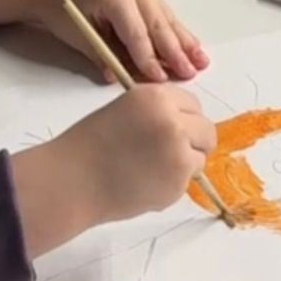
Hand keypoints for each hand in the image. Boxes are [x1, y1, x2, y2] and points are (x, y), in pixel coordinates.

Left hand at [0, 0, 208, 82]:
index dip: (148, 58)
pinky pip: (165, 15)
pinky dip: (178, 33)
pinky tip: (193, 47)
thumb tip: (123, 79)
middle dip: (174, 52)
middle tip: (188, 73)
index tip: (160, 80)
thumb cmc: (64, 10)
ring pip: (166, 19)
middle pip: (158, 24)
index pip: (136, 32)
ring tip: (201, 62)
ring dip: (185, 42)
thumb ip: (105, 57)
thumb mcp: (80, 36)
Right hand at [11, 85, 216, 257]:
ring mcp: (179, 153)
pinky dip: (172, 183)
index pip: (192, 103)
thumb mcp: (125, 109)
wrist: (74, 179)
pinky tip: (145, 182)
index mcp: (156, 97)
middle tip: (170, 152)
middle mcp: (173, 121)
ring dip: (184, 163)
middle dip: (193, 141)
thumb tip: (185, 124)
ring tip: (151, 168)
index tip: (171, 128)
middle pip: (206, 130)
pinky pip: (187, 180)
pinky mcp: (178, 182)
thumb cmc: (90, 144)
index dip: (183, 117)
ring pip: (200, 157)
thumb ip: (157, 111)